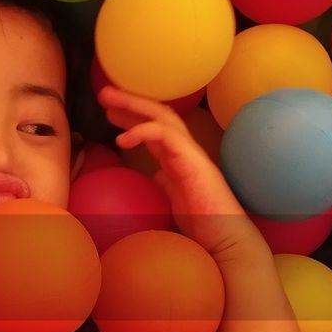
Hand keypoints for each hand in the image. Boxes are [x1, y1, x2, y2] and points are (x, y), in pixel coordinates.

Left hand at [99, 85, 262, 260]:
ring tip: (108, 100)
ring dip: (134, 105)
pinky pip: (166, 135)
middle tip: (105, 93)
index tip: (110, 113)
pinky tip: (122, 139)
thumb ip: (167, 183)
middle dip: (131, 102)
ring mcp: (192, 153)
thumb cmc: (204, 225)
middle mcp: (187, 150)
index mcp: (180, 159)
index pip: (156, 129)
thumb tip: (157, 175)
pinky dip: (143, 131)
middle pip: (159, 115)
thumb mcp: (177, 200)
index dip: (134, 117)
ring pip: (163, 117)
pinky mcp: (193, 161)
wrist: (226, 239)